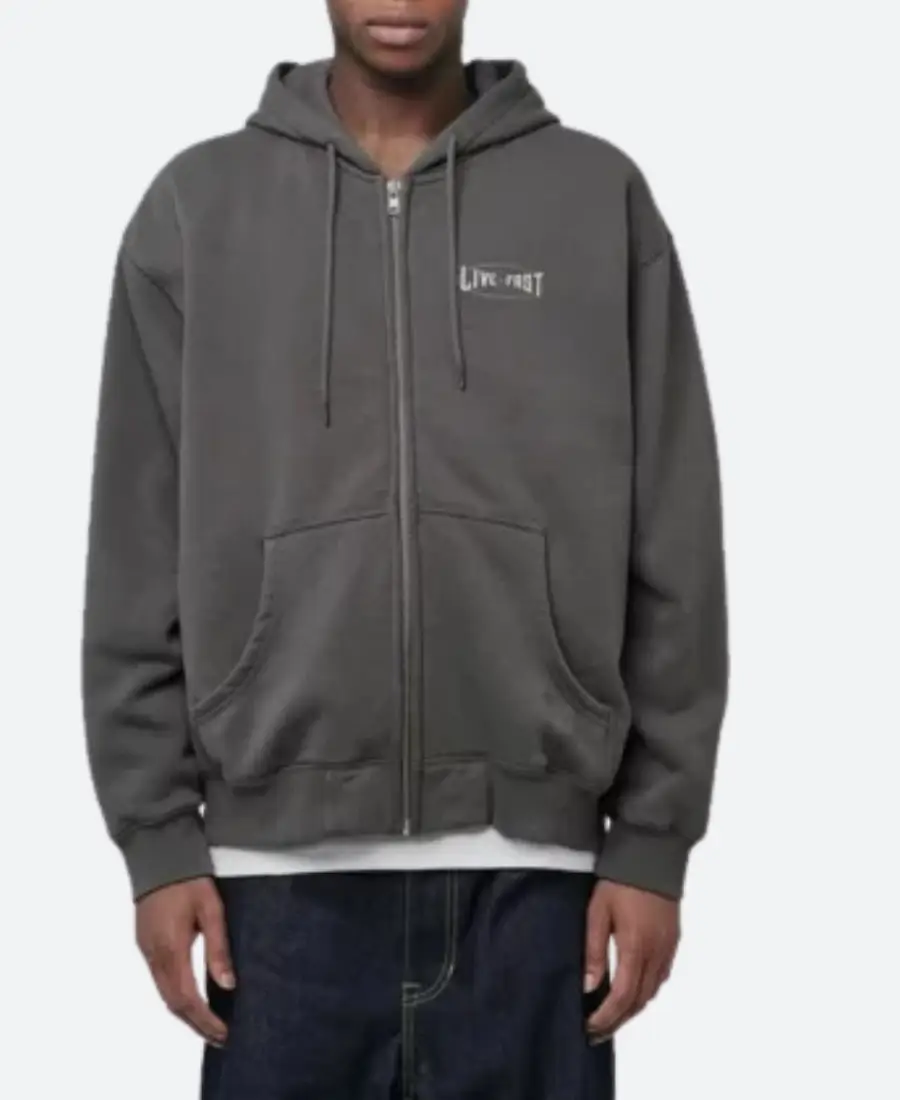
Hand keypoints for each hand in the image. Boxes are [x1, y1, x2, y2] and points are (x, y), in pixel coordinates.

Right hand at [136, 877, 234, 1046]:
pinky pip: (159, 980)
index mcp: (171, 949)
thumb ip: (219, 947)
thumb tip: (228, 984)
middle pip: (173, 1003)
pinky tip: (191, 998)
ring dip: (185, 1012)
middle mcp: (154, 955)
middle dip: (196, 1024)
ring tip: (210, 1024)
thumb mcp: (212, 909)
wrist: (158, 854)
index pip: (186, 999)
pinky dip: (176, 996)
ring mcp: (146, 950)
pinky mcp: (145, 943)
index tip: (224, 1033)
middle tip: (220, 1037)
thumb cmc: (189, 878)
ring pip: (164, 993)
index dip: (205, 1020)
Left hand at [583, 880, 679, 1041]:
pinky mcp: (673, 941)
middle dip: (618, 1020)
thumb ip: (593, 950)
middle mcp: (656, 954)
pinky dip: (646, 992)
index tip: (589, 1028)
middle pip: (639, 1001)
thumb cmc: (619, 881)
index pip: (622, 997)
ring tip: (612, 1017)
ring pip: (652, 992)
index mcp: (636, 948)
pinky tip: (633, 992)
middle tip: (597, 1032)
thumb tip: (589, 987)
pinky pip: (661, 977)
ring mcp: (668, 949)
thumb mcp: (597, 911)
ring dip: (632, 1009)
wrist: (652, 856)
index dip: (606, 1017)